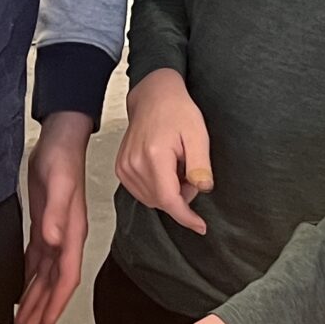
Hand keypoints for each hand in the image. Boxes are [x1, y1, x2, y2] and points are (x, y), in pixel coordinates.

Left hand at [19, 114, 93, 323]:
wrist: (59, 139)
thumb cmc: (63, 160)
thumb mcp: (58, 185)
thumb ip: (56, 214)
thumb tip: (53, 241)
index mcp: (72, 234)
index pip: (66, 277)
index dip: (57, 302)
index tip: (48, 322)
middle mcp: (65, 239)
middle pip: (54, 282)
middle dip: (42, 307)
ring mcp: (55, 233)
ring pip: (44, 274)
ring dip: (34, 296)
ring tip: (22, 317)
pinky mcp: (43, 224)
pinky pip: (36, 259)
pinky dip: (29, 276)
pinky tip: (21, 288)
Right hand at [115, 69, 212, 235]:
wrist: (154, 97)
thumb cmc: (177, 111)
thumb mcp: (198, 135)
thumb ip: (200, 165)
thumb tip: (203, 188)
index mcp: (154, 155)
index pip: (169, 200)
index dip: (186, 216)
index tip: (200, 227)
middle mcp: (134, 163)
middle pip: (161, 201)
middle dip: (181, 196)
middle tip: (190, 170)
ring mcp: (124, 167)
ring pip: (152, 199)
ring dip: (169, 192)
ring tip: (177, 165)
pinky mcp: (121, 168)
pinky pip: (142, 192)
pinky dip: (158, 188)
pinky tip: (165, 168)